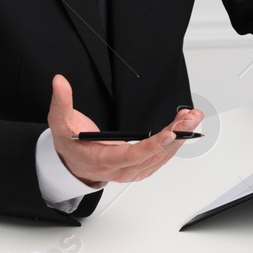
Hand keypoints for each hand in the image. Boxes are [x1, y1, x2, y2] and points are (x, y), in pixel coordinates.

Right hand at [48, 74, 200, 186]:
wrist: (71, 164)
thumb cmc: (69, 145)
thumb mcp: (60, 122)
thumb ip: (61, 102)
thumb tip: (60, 82)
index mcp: (102, 160)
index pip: (132, 156)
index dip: (153, 146)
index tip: (169, 133)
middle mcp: (120, 169)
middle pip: (154, 156)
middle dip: (175, 137)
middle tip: (189, 119)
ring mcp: (131, 170)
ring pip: (161, 157)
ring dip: (179, 138)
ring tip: (192, 118)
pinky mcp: (139, 166)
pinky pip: (161, 158)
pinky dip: (175, 143)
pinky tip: (183, 127)